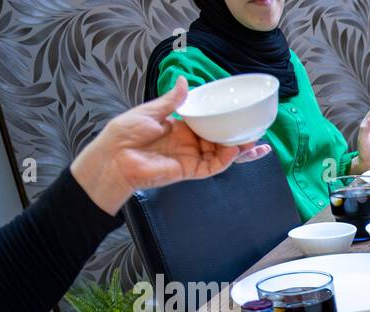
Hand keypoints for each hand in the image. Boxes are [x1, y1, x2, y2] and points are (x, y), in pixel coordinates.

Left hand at [69, 78, 266, 214]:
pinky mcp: (188, 171)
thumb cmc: (125, 133)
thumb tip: (184, 82)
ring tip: (253, 142)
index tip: (240, 115)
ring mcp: (190, 157)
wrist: (113, 158)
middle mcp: (188, 143)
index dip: (225, 121)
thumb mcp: (149, 111)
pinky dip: (225, 160)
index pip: (208, 123)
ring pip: (221, 155)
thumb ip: (171, 101)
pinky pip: (212, 166)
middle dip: (239, 138)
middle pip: (220, 140)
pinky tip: (235, 151)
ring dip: (238, 149)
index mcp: (180, 126)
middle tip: (256, 131)